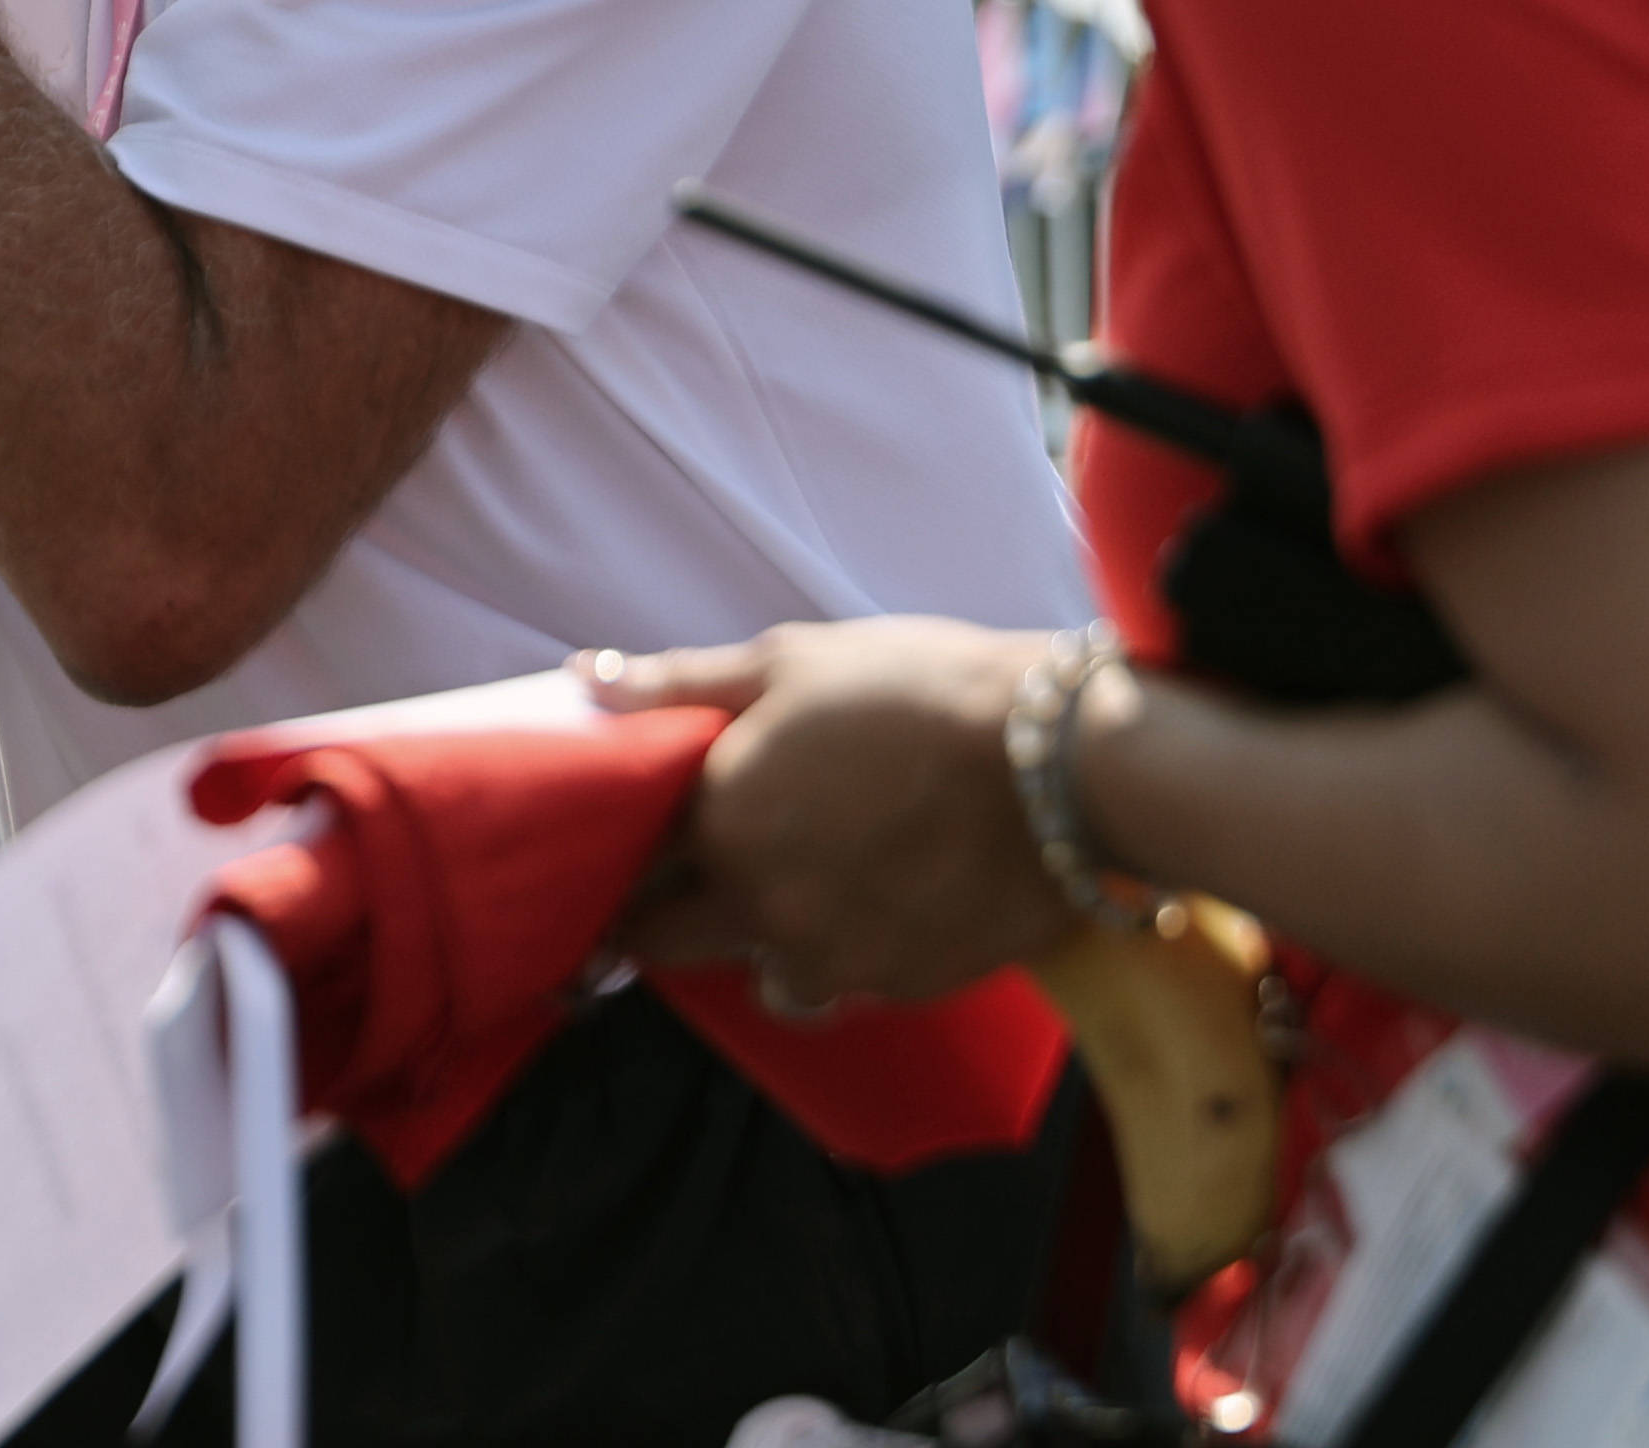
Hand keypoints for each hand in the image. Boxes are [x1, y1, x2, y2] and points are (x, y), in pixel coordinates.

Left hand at [593, 618, 1078, 1008]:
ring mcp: (839, 960)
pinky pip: (852, 985)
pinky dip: (853, 955)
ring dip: (768, 947)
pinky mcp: (911, 987)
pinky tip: (884, 902)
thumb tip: (585, 680)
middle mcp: (764, 910)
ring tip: (805, 892)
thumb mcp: (787, 661)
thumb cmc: (915, 690)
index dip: (621, 860)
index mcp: (719, 828)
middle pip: (671, 944)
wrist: (1063, 761)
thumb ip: (678, 684)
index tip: (627, 854)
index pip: (628, 870)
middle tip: (689, 884)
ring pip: (769, 978)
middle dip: (665, 920)